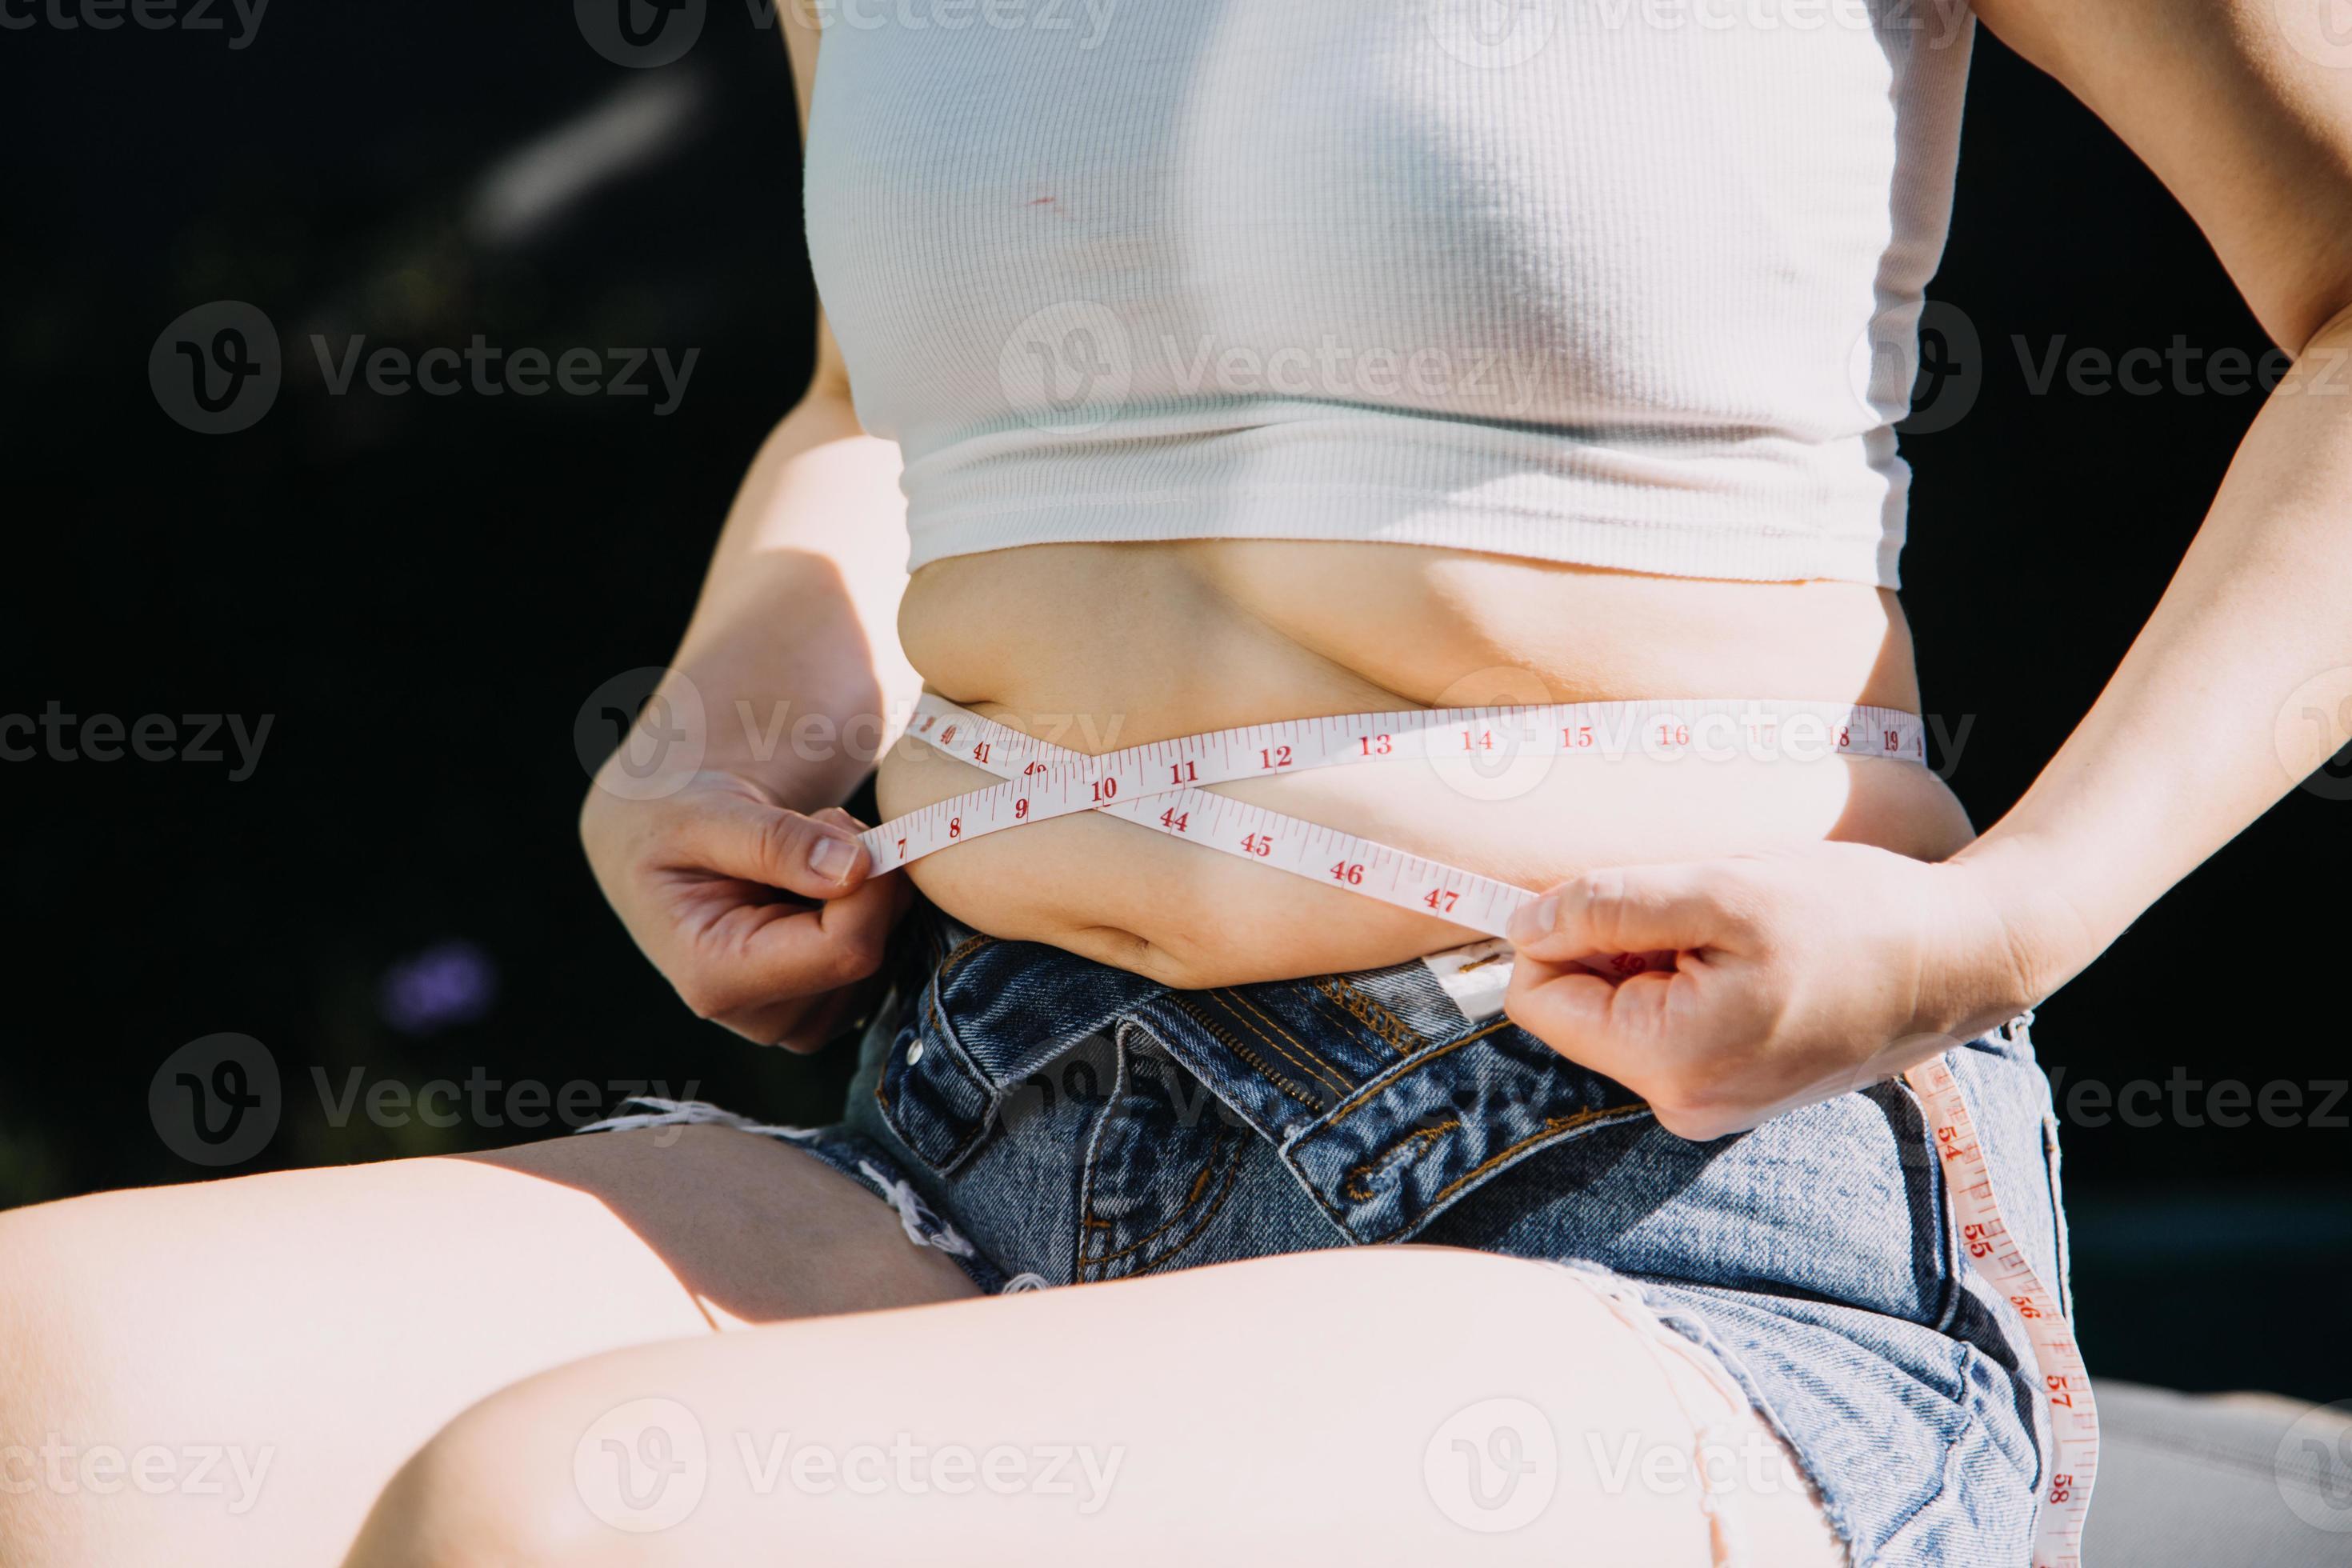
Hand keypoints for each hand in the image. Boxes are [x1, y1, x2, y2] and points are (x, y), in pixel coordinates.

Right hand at [580, 770, 907, 1048]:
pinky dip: (870, 910)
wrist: (661, 848)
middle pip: (870, 953)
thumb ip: (776, 842)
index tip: (837, 818)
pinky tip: (815, 887)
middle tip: (816, 827)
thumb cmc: (671, 827)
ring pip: (887, 954)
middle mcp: (760, 1018)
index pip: (844, 949)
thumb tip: (855, 870)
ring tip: (803, 857)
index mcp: (715, 978)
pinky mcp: (825, 1008)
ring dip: (868, 892)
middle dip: (866, 878)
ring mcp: (798, 1021)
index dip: (867, 880)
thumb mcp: (705, 816)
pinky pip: (886, 956)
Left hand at [1502, 842, 2031, 1140]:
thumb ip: (1607, 906)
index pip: (1538, 998)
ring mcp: (1712, 1104)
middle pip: (1580, 1009)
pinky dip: (1693, 977)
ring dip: (1658, 956)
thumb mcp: (1718, 887)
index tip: (1620, 895)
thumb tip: (1524, 925)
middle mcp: (1683, 1103)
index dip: (1558, 932)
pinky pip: (1671, 1025)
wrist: (1963, 957)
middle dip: (1616, 945)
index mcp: (1669, 1063)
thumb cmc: (1851, 915)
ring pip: (1626, 1011)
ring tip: (1738, 933)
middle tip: (1700, 910)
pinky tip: (1755, 956)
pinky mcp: (1738, 1088)